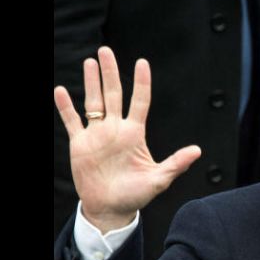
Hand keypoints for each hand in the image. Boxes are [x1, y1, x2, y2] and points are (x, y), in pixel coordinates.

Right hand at [54, 47, 200, 233]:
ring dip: (91, 82)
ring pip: (93, 102)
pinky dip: (66, 107)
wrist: (111, 208)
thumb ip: (176, 163)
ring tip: (90, 61)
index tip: (142, 63)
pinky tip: (61, 91)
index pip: (140, 102)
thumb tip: (198, 150)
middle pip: (113, 94)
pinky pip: (72, 121)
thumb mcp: (159, 180)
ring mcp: (97, 135)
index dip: (141, 83)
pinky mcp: (80, 144)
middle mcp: (116, 130)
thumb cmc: (136, 195)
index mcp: (135, 134)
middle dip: (109, 73)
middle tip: (106, 51)